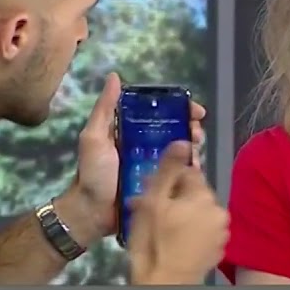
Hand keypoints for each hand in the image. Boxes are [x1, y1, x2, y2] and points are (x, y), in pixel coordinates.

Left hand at [66, 73, 206, 238]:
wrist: (93, 212)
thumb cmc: (92, 173)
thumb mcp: (94, 137)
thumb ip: (105, 109)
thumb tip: (115, 77)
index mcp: (133, 131)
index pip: (162, 113)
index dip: (181, 109)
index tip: (195, 111)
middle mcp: (148, 146)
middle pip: (178, 131)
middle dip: (192, 129)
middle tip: (197, 134)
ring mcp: (157, 167)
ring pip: (183, 151)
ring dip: (194, 148)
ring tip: (195, 152)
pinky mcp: (163, 185)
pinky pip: (182, 174)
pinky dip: (191, 169)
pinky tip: (194, 168)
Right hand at [125, 141, 228, 284]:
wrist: (165, 283)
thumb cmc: (153, 242)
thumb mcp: (153, 202)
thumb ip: (168, 170)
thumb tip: (183, 142)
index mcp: (205, 196)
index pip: (189, 173)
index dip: (168, 180)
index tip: (153, 192)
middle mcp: (220, 210)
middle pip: (195, 193)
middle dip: (175, 198)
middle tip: (154, 211)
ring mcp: (222, 231)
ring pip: (200, 212)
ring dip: (184, 214)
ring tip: (164, 228)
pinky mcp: (220, 248)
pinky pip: (205, 230)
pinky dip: (193, 231)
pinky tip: (177, 240)